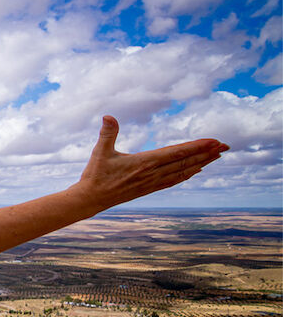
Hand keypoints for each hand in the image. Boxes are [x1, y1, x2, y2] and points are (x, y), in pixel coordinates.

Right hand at [72, 116, 227, 210]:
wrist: (90, 200)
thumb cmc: (94, 175)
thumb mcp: (99, 151)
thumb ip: (107, 133)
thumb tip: (108, 116)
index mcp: (144, 163)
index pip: (177, 153)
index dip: (197, 146)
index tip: (214, 141)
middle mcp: (152, 174)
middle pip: (186, 162)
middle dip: (207, 153)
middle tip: (226, 146)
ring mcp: (152, 183)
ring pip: (183, 172)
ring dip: (201, 163)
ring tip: (217, 156)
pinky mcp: (148, 188)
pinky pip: (174, 180)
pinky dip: (187, 174)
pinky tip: (196, 171)